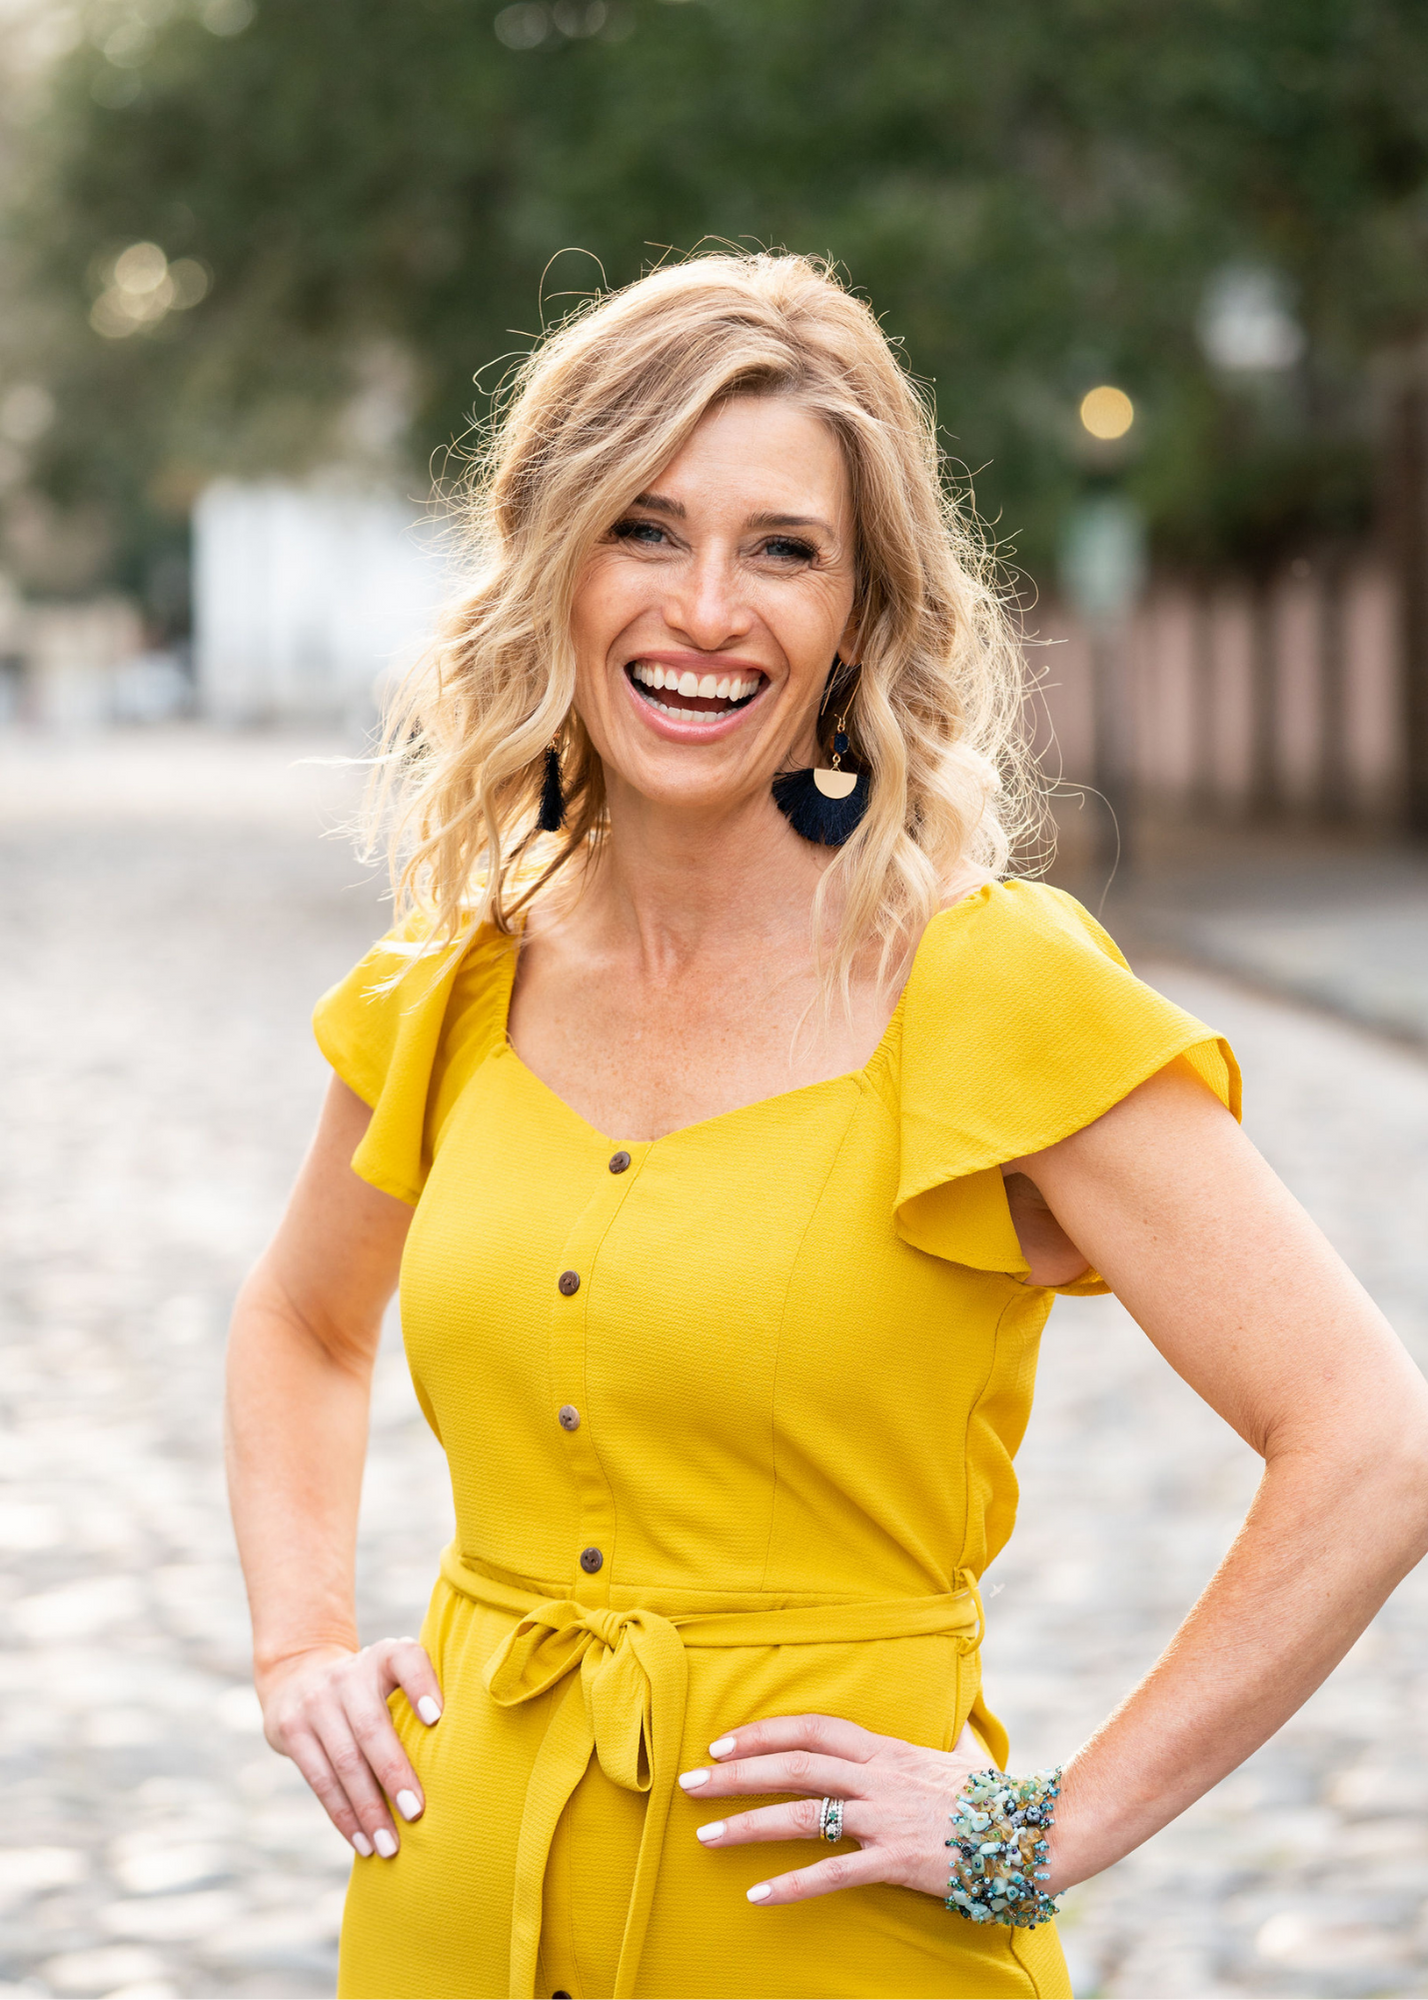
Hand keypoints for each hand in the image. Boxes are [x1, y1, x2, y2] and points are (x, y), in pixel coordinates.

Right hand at [258, 1637, 443, 1858]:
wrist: (298, 1675)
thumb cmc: (370, 1688)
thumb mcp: (393, 1674)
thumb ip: (425, 1696)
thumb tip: (467, 1750)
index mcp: (383, 1656)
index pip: (405, 1659)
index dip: (421, 1685)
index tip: (436, 1718)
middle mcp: (348, 1675)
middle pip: (371, 1727)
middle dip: (394, 1774)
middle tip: (417, 1813)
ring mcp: (315, 1702)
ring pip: (344, 1762)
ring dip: (368, 1809)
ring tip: (389, 1846)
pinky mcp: (291, 1730)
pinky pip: (320, 1781)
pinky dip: (344, 1816)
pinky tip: (362, 1842)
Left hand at [678, 1712, 989, 1905]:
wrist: (1032, 1831)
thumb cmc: (993, 1796)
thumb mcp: (962, 1753)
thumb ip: (945, 1735)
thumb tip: (956, 1715)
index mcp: (885, 1749)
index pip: (811, 1728)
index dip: (764, 1732)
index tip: (723, 1742)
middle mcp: (877, 1777)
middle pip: (793, 1765)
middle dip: (736, 1772)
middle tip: (690, 1782)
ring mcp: (884, 1818)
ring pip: (802, 1815)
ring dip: (747, 1824)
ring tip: (705, 1837)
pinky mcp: (896, 1861)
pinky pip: (833, 1873)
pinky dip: (791, 1885)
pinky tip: (758, 1896)